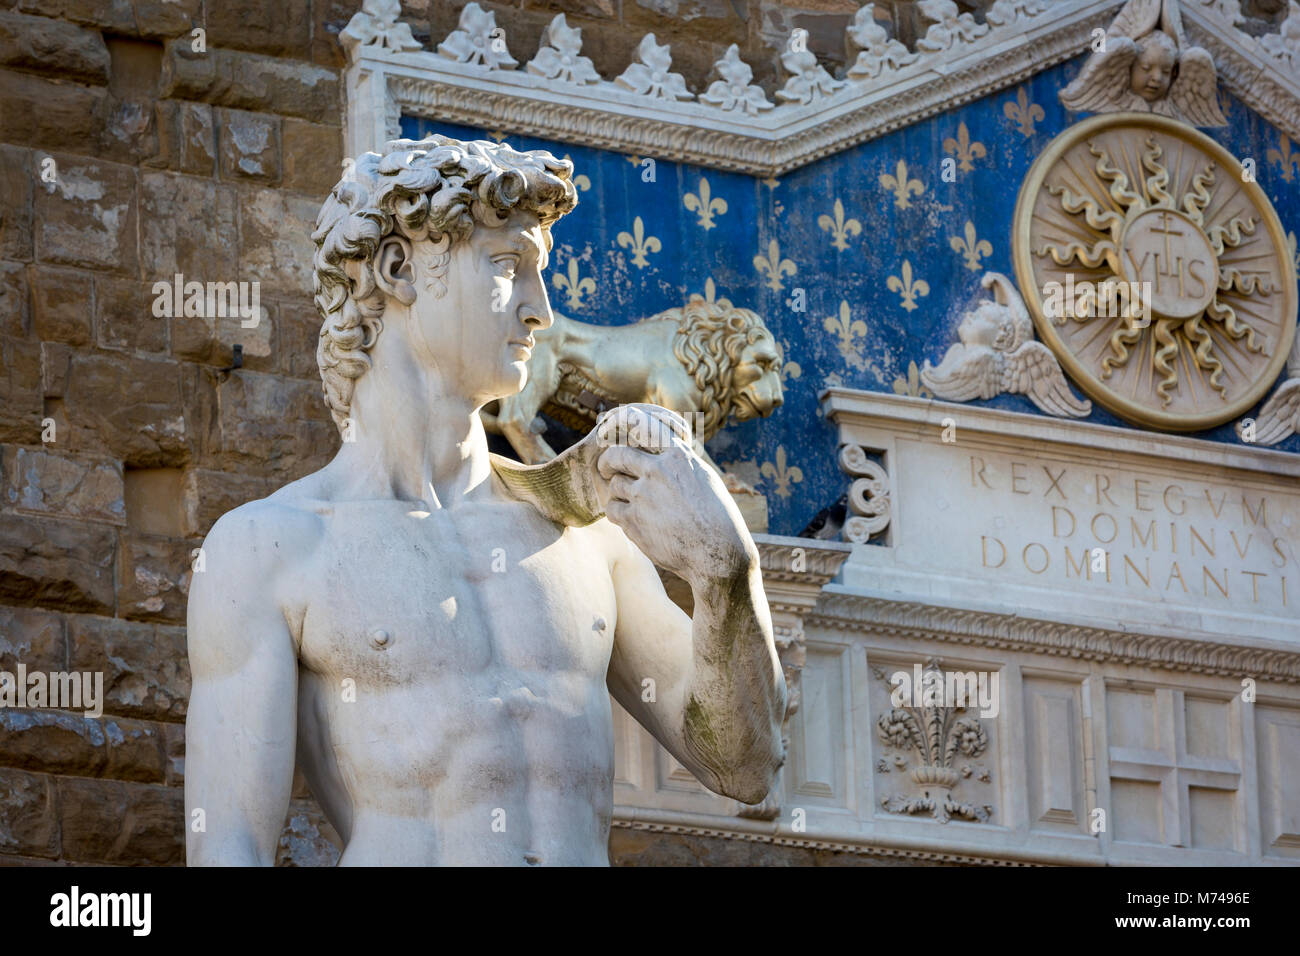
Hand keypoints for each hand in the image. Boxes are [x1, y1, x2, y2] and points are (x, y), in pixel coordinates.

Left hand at [594, 404, 754, 581]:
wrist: (717, 553)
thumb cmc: (718, 517)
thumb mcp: (704, 478)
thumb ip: (679, 462)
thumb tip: (663, 451)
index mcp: (677, 456)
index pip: (643, 426)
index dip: (626, 422)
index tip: (615, 427)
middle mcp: (656, 471)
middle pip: (616, 456)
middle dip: (608, 461)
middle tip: (607, 466)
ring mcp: (642, 497)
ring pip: (614, 485)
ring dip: (619, 492)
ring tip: (633, 503)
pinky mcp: (633, 522)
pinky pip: (612, 510)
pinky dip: (618, 513)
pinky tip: (630, 519)